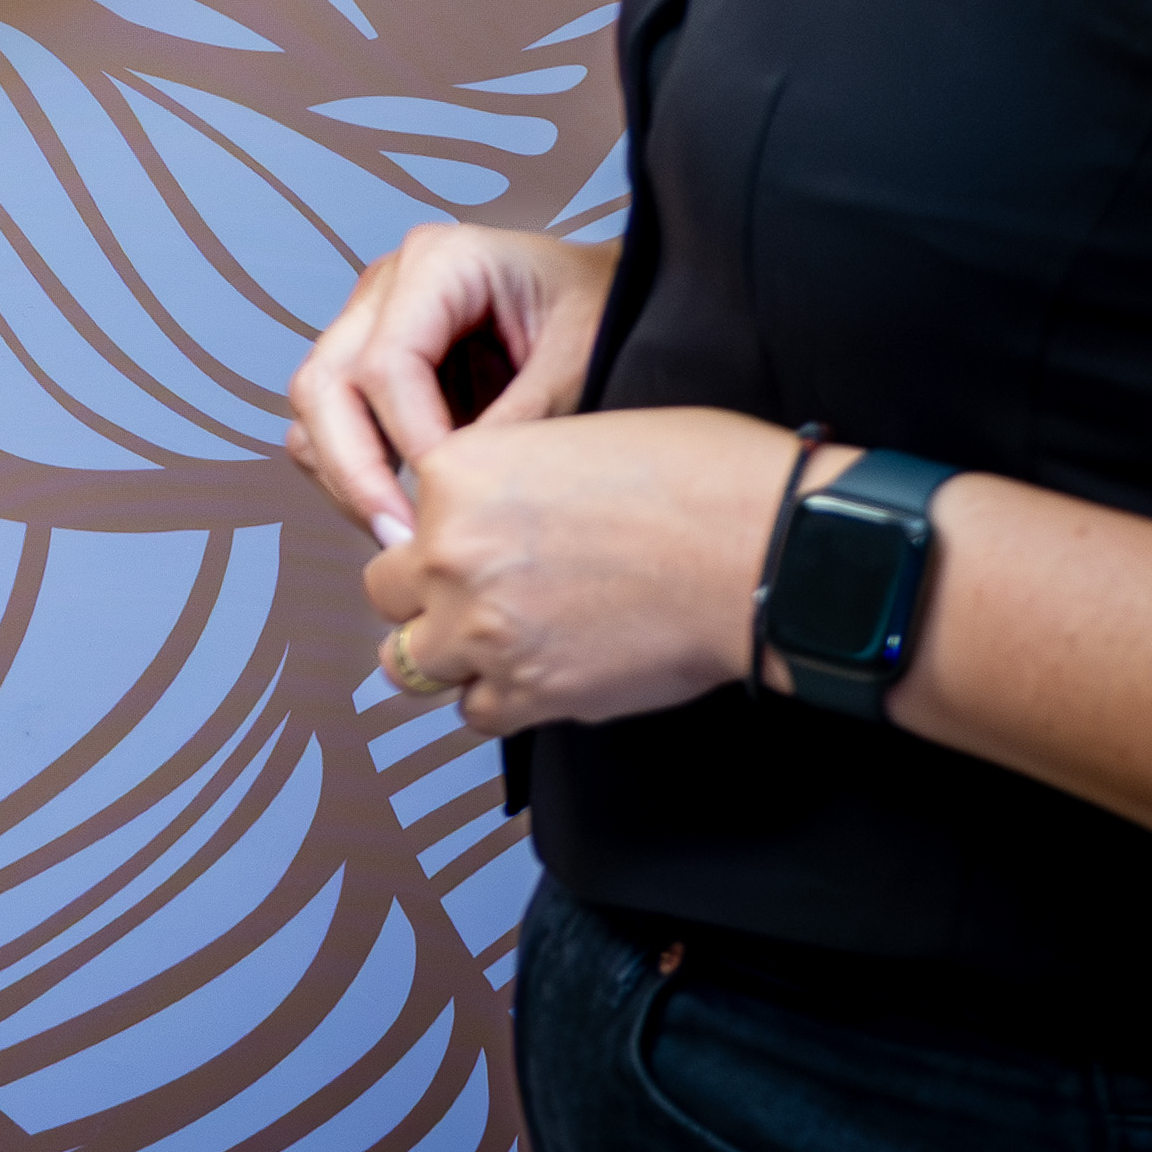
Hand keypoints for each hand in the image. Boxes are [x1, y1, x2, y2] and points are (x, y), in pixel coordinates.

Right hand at [287, 223, 611, 544]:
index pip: (387, 362)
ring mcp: (367, 321)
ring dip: (344, 476)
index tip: (450, 495)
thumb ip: (522, 418)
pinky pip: (328, 423)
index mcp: (441, 261)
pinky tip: (399, 507)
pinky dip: (349, 470)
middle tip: (403, 539)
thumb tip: (460, 491)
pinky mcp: (366, 361)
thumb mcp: (581, 358)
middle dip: (356, 470)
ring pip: (313, 408)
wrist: (618, 294)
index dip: (411, 437)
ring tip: (401, 533)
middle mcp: (387, 285)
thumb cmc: (607, 310)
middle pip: (325, 384)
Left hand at [364, 407, 780, 735]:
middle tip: (479, 597)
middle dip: (426, 597)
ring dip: (449, 655)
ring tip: (500, 643)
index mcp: (455, 475)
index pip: (401, 518)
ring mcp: (479, 630)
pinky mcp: (525, 692)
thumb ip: (497, 481)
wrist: (764, 550)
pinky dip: (499, 700)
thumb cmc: (697, 480)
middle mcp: (448, 553)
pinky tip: (539, 674)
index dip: (438, 536)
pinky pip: (474, 713)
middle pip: (387, 594)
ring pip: (412, 662)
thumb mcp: (568, 438)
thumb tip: (473, 518)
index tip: (475, 547)